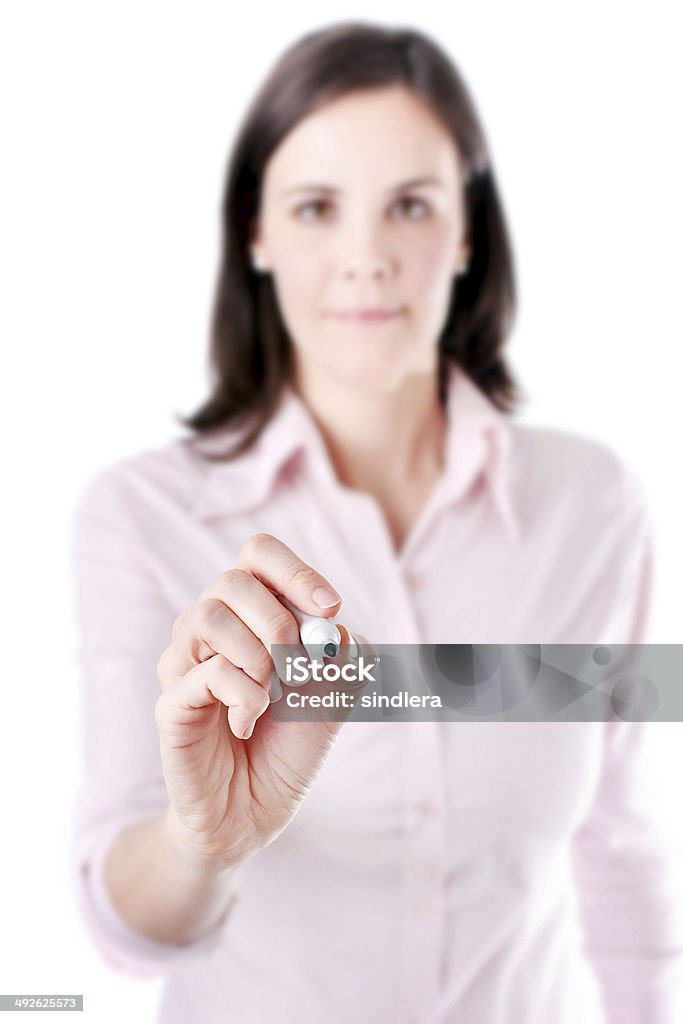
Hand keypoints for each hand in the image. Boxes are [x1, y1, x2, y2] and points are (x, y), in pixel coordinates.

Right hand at [155, 533, 370, 872]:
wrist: (258, 811)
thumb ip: (342, 652)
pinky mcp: (172, 703)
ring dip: (258, 656)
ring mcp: (185, 663)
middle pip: (231, 580)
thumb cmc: (291, 743)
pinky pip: (205, 672)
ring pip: (207, 616)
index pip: (259, 554)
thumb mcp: (336, 693)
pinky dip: (244, 695)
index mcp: (251, 613)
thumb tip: (330, 626)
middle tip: (298, 668)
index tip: (331, 609)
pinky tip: (250, 722)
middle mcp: (211, 628)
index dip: (296, 572)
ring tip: (273, 695)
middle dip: (278, 621)